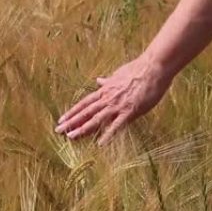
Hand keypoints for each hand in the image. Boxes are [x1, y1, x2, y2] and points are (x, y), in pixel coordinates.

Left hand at [54, 55, 172, 145]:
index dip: (72, 112)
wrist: (154, 66)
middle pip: (85, 112)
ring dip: (83, 129)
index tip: (61, 120)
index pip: (84, 104)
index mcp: (105, 91)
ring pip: (96, 119)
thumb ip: (108, 81)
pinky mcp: (130, 111)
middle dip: (71, 122)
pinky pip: (117, 125)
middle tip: (58, 131)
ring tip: (71, 138)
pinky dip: (108, 134)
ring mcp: (117, 105)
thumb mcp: (118, 74)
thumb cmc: (138, 69)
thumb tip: (99, 80)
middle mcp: (107, 99)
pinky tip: (100, 144)